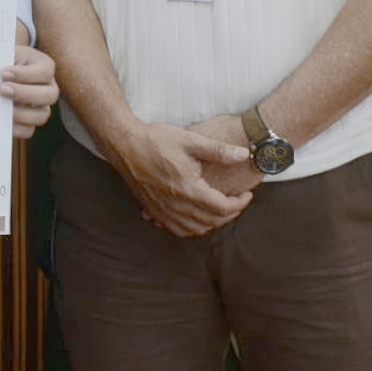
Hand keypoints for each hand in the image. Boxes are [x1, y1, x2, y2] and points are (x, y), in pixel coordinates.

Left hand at [1, 46, 58, 137]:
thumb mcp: (4, 54)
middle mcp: (48, 88)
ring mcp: (41, 107)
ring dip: (20, 113)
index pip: (44, 72)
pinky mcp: (29, 122)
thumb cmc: (2, 60)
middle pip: (49, 95)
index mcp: (44, 67)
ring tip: (0, 106)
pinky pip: (27, 130)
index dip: (26, 74)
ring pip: (42, 115)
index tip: (4, 72)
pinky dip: (13, 127)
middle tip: (1, 89)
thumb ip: (1, 60)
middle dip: (24, 93)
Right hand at [104, 120, 253, 237]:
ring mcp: (162, 211)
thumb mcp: (191, 141)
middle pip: (211, 221)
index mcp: (188, 189)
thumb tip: (244, 154)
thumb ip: (219, 150)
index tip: (247, 194)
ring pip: (195, 230)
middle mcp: (176, 206)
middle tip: (238, 201)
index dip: (240, 204)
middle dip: (230, 214)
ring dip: (212, 223)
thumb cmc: (156, 141)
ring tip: (220, 209)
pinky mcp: (153, 211)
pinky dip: (192, 228)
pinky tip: (196, 218)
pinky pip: (177, 230)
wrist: (125, 145)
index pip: (223, 208)